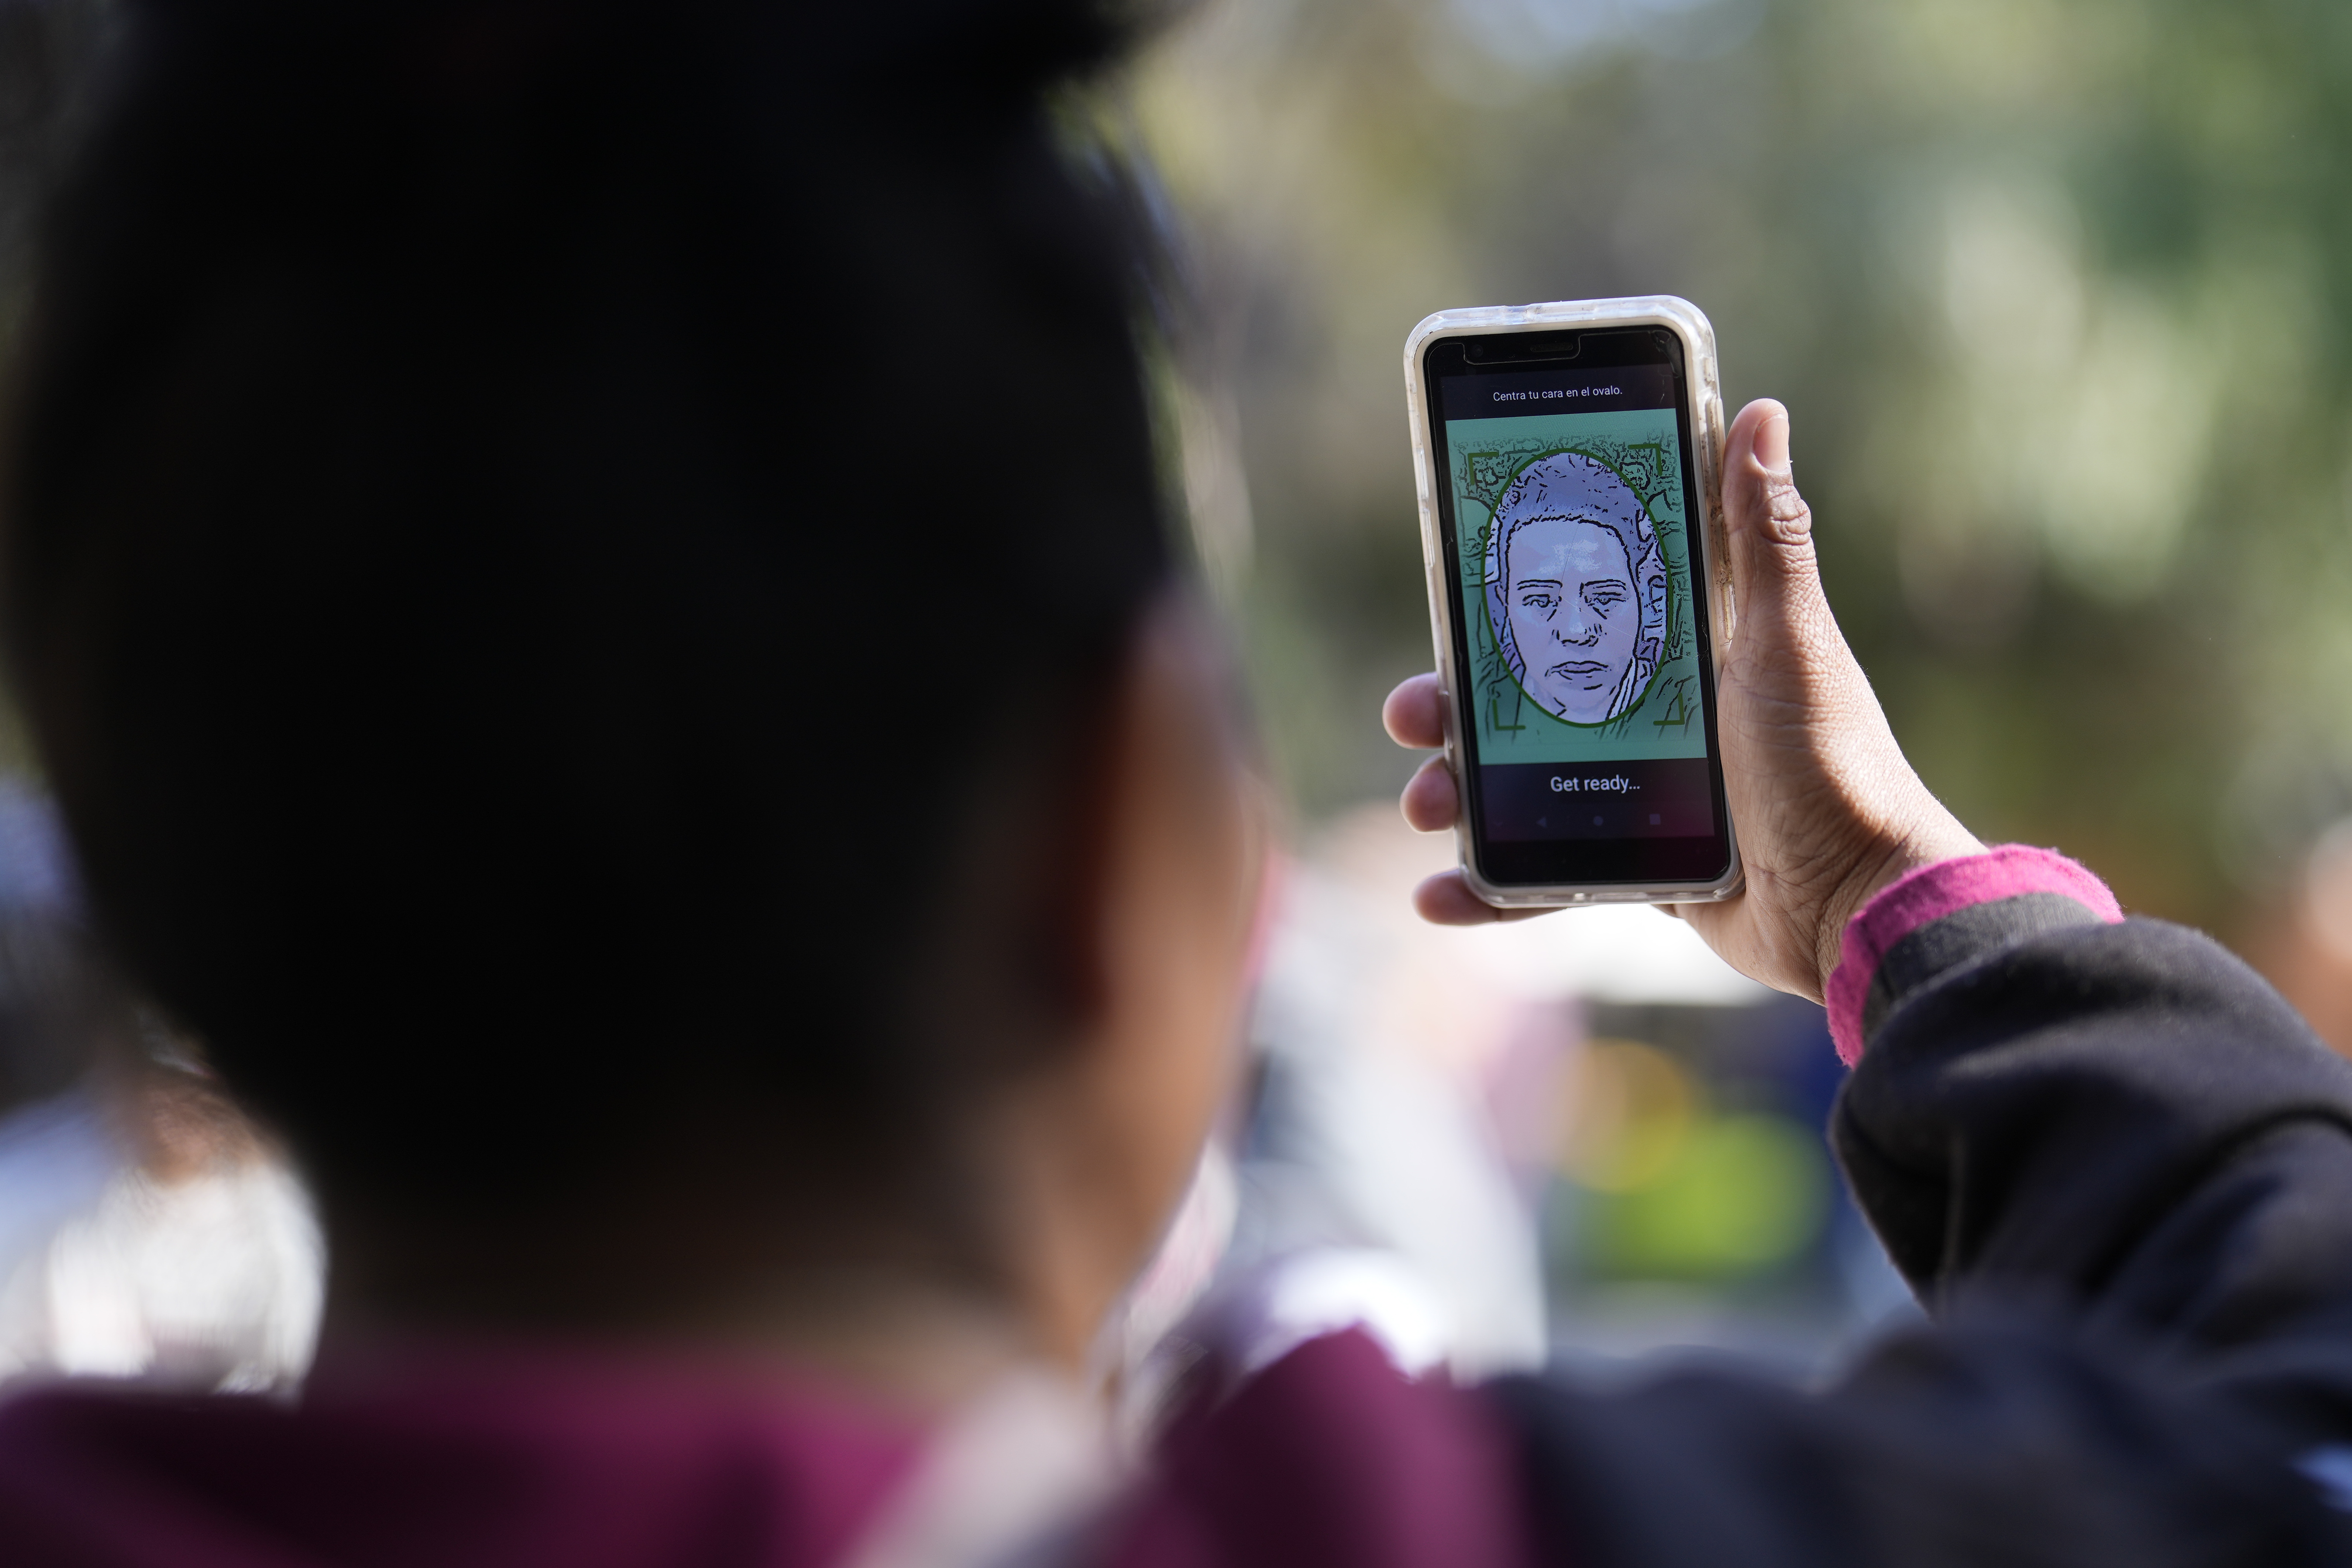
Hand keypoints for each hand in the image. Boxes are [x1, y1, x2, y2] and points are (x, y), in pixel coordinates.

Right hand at [1382, 400, 1981, 1001]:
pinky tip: (1439, 893)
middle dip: (1454, 705)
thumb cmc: (1832, 767)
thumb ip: (1764, 537)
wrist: (1857, 908)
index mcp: (1685, 650)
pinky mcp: (1639, 866)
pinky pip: (1545, 872)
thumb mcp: (1787, 642)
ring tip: (1427, 802)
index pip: (1576, 607)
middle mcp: (1655, 715)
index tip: (1452, 588)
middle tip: (1414, 712)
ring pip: (1519, 783)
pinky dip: (1488, 887)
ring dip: (1456, 792)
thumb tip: (1761, 412)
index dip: (1504, 600)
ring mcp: (1641, 793)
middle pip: (1525, 697)